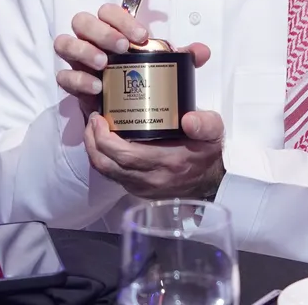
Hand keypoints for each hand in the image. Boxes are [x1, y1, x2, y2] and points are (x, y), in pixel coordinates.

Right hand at [54, 4, 210, 116]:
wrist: (132, 109)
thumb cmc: (145, 77)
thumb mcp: (168, 67)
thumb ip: (184, 58)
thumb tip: (202, 52)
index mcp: (113, 30)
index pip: (108, 11)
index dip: (122, 19)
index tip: (141, 36)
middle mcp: (91, 40)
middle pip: (82, 21)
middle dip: (101, 32)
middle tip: (122, 48)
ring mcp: (78, 60)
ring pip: (65, 43)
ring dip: (84, 51)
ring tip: (104, 65)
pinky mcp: (73, 82)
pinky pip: (63, 76)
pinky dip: (77, 79)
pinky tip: (97, 88)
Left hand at [85, 110, 225, 198]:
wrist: (212, 181)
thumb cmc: (208, 154)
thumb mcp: (214, 133)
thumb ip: (205, 124)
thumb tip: (188, 118)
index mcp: (166, 162)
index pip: (124, 155)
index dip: (104, 137)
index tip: (99, 117)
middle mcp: (150, 178)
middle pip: (107, 164)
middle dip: (92, 140)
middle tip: (93, 119)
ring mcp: (142, 187)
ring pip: (106, 172)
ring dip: (94, 150)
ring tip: (94, 128)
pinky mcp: (138, 189)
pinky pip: (112, 175)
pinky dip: (103, 158)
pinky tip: (105, 142)